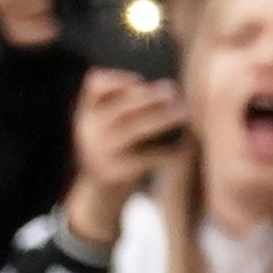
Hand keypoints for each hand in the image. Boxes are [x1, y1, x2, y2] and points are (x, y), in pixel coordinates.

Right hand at [60, 63, 186, 239]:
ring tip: (184, 112)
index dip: (117, 80)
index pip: (94, 86)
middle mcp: (89, 131)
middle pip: (121, 106)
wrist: (99, 192)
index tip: (141, 81)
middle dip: (150, 97)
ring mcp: (101, 152)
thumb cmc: (114, 148)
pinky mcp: (117, 172)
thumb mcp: (107, 125)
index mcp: (86, 114)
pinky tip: (186, 148)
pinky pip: (150, 157)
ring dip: (163, 118)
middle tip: (173, 91)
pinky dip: (171, 152)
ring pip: (136, 129)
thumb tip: (167, 89)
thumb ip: (124, 105)